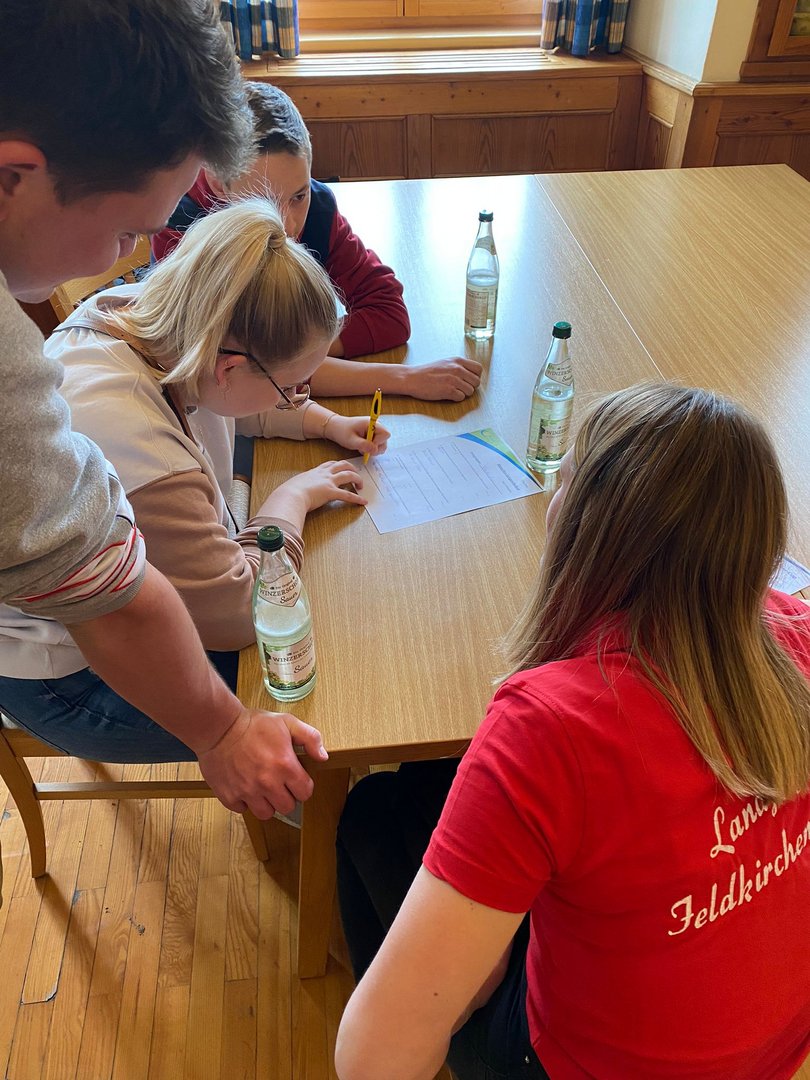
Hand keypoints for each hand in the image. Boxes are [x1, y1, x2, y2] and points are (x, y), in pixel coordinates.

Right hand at [197, 706, 327, 818]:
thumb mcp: (287, 722)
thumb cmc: (252, 724)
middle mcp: (267, 783)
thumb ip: (310, 738)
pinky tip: (244, 786)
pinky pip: (243, 809)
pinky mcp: (229, 796)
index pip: (305, 793)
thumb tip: (323, 757)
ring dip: (266, 803)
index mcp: (285, 766)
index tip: (295, 779)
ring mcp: (247, 792)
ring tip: (262, 788)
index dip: (302, 786)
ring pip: (266, 814)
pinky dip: (244, 802)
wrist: (218, 727)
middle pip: (287, 807)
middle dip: (286, 796)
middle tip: (278, 783)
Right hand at [274, 460, 367, 513]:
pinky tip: (362, 502)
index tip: (343, 467)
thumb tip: (296, 490)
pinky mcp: (331, 493)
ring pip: (348, 475)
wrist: (290, 496)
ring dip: (357, 479)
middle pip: (343, 465)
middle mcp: (324, 474)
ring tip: (361, 485)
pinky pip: (348, 495)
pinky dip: (357, 499)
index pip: (330, 464)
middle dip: (352, 468)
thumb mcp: (296, 484)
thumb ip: (300, 485)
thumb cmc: (289, 492)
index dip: (339, 465)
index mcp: (315, 472)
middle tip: (357, 474)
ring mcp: (329, 482)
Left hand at [324, 413, 389, 456]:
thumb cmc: (342, 431)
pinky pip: (377, 445)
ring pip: (382, 444)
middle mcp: (376, 426)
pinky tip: (362, 448)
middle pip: (385, 440)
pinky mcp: (372, 436)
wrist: (336, 428)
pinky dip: (371, 449)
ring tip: (361, 448)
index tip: (368, 445)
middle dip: (376, 448)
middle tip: (364, 450)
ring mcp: (375, 431)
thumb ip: (363, 445)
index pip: (385, 434)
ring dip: (373, 449)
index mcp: (372, 423)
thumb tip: (375, 450)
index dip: (379, 442)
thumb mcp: (351, 440)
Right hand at [403, 357, 482, 400]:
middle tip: (459, 388)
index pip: (479, 369)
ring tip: (452, 391)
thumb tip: (471, 374)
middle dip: (470, 387)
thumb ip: (459, 366)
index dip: (475, 376)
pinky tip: (447, 394)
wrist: (411, 378)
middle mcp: (457, 369)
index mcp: (458, 360)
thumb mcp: (445, 362)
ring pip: (470, 391)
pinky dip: (455, 398)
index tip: (468, 380)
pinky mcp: (448, 390)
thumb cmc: (427, 372)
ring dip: (463, 394)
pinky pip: (461, 398)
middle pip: (476, 382)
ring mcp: (453, 380)